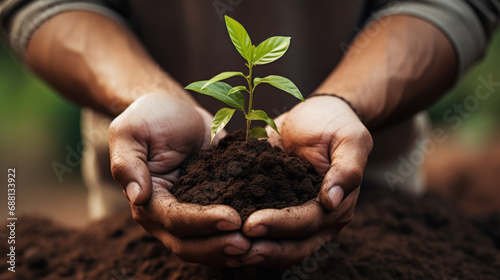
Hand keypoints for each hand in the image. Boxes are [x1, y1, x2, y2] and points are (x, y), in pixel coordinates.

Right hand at [109, 92, 250, 265]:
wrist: (176, 110)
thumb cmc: (151, 117)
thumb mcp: (131, 132)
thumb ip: (128, 164)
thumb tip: (137, 197)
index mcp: (147, 200)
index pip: (174, 220)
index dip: (202, 223)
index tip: (232, 219)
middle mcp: (165, 216)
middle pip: (189, 244)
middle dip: (218, 246)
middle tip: (248, 243)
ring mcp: (189, 215)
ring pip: (206, 246)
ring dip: (228, 250)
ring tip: (257, 247)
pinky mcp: (210, 207)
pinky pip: (221, 232)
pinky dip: (237, 237)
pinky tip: (261, 239)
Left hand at [238, 96, 372, 265]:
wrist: (317, 114)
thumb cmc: (335, 124)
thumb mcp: (349, 138)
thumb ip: (347, 169)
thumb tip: (332, 200)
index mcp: (337, 206)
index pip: (308, 223)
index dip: (281, 226)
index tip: (252, 224)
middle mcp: (318, 219)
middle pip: (293, 246)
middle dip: (265, 250)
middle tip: (235, 248)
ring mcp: (296, 218)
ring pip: (278, 247)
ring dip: (254, 251)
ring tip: (227, 250)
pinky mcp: (277, 208)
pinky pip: (264, 230)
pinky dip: (246, 237)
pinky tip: (222, 236)